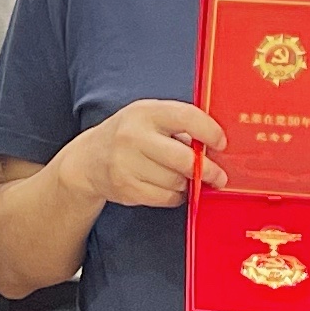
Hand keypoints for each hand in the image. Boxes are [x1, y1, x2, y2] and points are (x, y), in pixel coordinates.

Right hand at [70, 98, 225, 209]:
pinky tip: (171, 189)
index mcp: (145, 112)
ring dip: (187, 182)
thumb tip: (213, 147)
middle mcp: (133, 136)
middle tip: (219, 176)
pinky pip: (165, 198)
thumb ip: (178, 125)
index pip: (186, 117)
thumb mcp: (149, 117)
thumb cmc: (129, 136)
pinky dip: (175, 196)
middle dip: (207, 170)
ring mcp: (127, 164)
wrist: (89, 160)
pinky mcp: (126, 188)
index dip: (209, 131)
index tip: (221, 143)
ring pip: (176, 181)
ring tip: (184, 178)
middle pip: (183, 158)